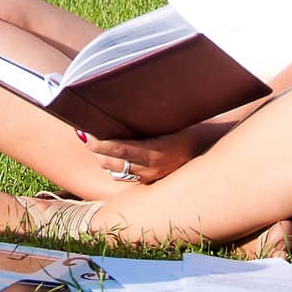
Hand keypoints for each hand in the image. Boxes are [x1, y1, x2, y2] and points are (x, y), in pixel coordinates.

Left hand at [79, 127, 200, 185]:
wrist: (208, 146)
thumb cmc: (187, 127)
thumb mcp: (167, 122)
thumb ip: (143, 120)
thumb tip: (116, 109)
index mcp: (155, 153)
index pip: (118, 149)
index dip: (97, 142)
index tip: (83, 132)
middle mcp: (151, 170)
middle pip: (111, 163)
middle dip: (95, 150)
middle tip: (83, 134)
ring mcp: (150, 178)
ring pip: (114, 171)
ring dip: (101, 158)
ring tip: (93, 143)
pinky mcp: (151, 182)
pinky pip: (125, 176)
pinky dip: (113, 165)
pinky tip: (108, 154)